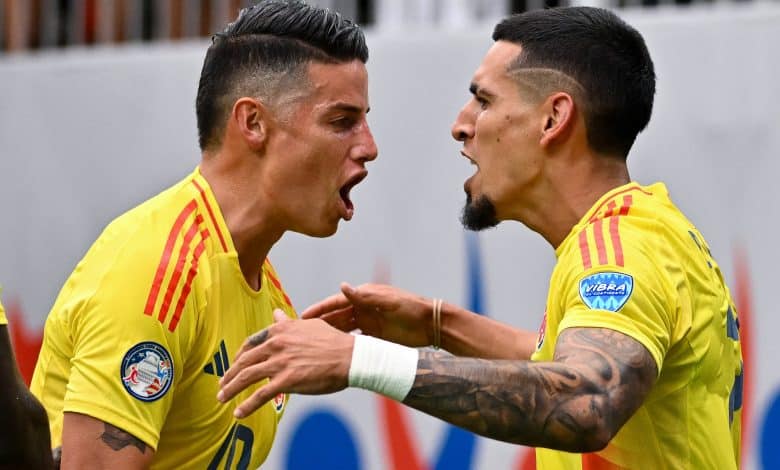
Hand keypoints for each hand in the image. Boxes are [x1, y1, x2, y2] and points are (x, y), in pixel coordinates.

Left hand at [217, 310, 353, 418]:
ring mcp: (280, 362)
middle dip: (230, 374)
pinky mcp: (286, 381)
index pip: (251, 343)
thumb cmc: (334, 342)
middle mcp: (276, 344)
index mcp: (280, 330)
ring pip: (246, 377)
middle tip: (222, 384)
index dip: (240, 355)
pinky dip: (246, 406)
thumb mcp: (309, 326)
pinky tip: (238, 413)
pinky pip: (260, 395)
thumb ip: (288, 323)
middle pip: (244, 360)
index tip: (235, 364)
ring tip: (222, 398)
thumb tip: (275, 314)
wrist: (350, 357)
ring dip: (231, 389)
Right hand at [301, 282, 433, 347]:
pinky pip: (354, 341)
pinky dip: (342, 345)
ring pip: (343, 329)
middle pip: (336, 316)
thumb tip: (342, 286)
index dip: (319, 309)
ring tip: (311, 345)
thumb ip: (365, 296)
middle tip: (301, 333)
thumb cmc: (412, 308)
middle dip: (319, 324)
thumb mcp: (389, 301)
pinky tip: (331, 354)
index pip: (336, 302)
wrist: (430, 324)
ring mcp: (368, 322)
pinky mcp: (374, 336)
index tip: (303, 316)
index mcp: (365, 296)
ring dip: (328, 335)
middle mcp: (364, 308)